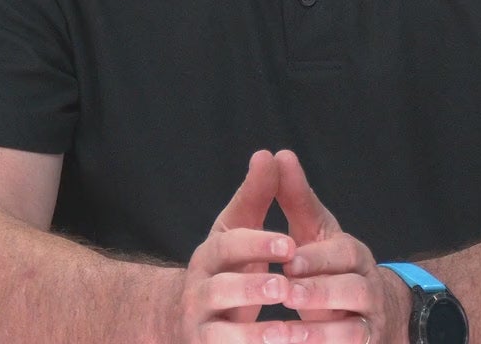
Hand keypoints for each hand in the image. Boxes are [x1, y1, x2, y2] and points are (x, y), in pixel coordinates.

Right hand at [173, 149, 307, 342]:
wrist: (190, 315)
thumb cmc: (228, 265)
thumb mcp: (240, 228)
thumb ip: (257, 195)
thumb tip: (268, 154)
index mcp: (209, 255)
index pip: (228, 245)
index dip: (257, 243)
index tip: (290, 243)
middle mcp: (198, 290)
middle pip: (220, 289)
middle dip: (253, 287)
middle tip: (285, 286)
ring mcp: (199, 325)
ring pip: (220, 331)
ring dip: (253, 333)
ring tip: (285, 332)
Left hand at [274, 150, 411, 343]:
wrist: (370, 310)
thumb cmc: (328, 265)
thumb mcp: (313, 231)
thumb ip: (295, 198)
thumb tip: (278, 154)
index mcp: (353, 255)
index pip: (342, 252)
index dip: (317, 257)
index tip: (288, 261)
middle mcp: (367, 286)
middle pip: (353, 288)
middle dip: (318, 292)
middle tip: (285, 293)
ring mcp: (369, 320)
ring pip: (353, 328)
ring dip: (318, 332)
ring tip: (281, 334)